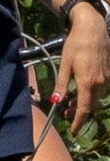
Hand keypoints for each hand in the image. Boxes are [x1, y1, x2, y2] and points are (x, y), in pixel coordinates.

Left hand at [51, 5, 108, 133]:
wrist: (93, 29)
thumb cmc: (75, 45)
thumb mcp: (64, 64)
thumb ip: (61, 84)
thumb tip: (56, 101)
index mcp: (88, 82)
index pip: (84, 108)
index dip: (78, 121)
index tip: (72, 131)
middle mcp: (100, 82)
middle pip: (91, 105)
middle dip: (79, 113)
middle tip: (65, 114)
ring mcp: (106, 77)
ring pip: (96, 98)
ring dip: (85, 103)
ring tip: (71, 103)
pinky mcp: (108, 72)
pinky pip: (100, 89)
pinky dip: (90, 94)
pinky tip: (81, 91)